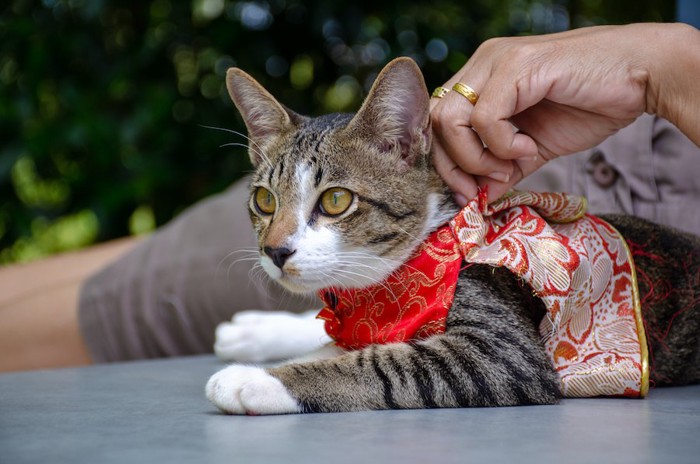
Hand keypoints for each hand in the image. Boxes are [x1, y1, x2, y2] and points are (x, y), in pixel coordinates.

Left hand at [430, 24, 683, 202]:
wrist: (642, 79)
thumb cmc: (591, 106)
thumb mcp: (536, 147)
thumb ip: (504, 168)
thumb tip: (481, 198)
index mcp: (483, 80)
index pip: (437, 122)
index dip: (446, 162)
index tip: (470, 192)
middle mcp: (483, 65)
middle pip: (434, 121)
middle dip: (453, 165)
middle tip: (483, 186)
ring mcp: (498, 61)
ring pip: (450, 119)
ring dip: (476, 156)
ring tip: (512, 164)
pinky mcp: (518, 66)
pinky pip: (485, 118)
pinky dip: (502, 144)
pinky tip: (529, 147)